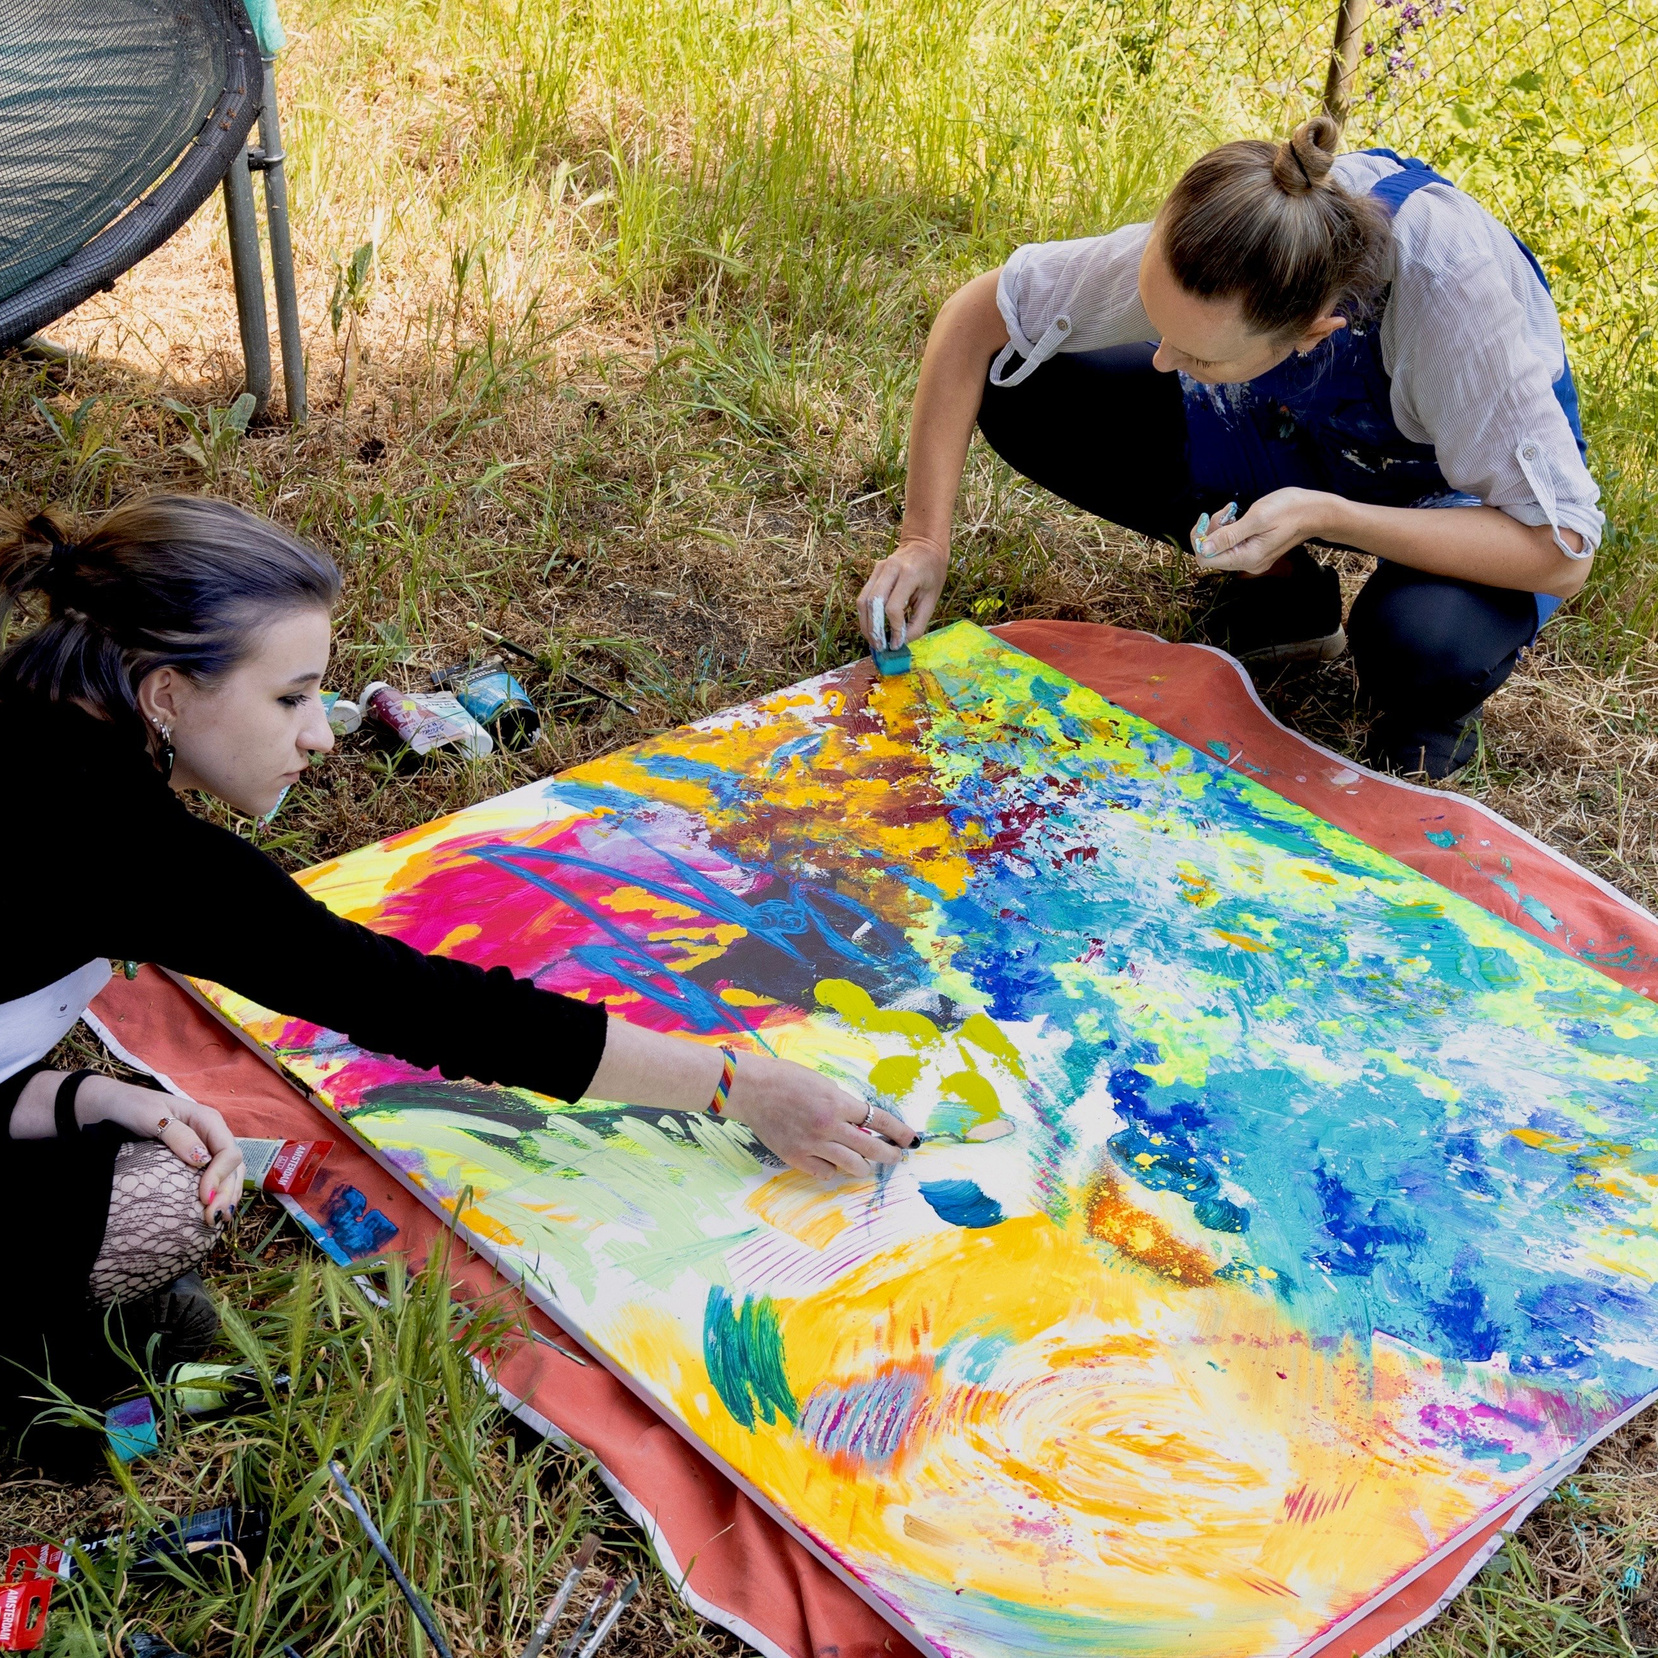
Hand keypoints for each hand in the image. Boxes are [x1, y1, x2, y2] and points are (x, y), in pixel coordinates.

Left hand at [81, 1077, 244, 1225]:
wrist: (112, 1105)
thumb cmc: (130, 1107)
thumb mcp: (151, 1116)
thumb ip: (178, 1135)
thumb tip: (202, 1159)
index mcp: (207, 1120)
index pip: (228, 1152)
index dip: (220, 1177)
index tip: (204, 1198)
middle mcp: (212, 1134)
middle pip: (233, 1166)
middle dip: (227, 1193)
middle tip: (213, 1219)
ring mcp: (206, 1146)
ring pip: (230, 1173)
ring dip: (227, 1197)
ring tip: (216, 1220)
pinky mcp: (196, 1158)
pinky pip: (217, 1176)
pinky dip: (219, 1194)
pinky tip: (212, 1209)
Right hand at [722, 1051, 916, 1178]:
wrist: (752, 1089)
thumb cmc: (786, 1078)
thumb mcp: (823, 1084)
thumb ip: (842, 1105)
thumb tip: (860, 1125)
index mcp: (838, 1103)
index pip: (879, 1120)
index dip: (899, 1132)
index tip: (911, 1139)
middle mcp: (829, 1127)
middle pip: (872, 1149)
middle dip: (890, 1155)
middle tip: (895, 1156)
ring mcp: (812, 1145)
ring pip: (852, 1166)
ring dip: (863, 1165)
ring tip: (863, 1162)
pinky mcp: (796, 1157)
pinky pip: (825, 1173)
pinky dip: (832, 1169)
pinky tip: (831, 1161)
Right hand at [858, 539, 947, 651]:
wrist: (924, 546)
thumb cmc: (932, 573)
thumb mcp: (932, 598)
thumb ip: (918, 622)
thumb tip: (901, 642)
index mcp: (909, 573)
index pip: (893, 607)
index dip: (893, 628)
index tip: (896, 643)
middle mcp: (890, 568)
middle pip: (873, 603)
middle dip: (874, 629)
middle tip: (879, 647)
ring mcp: (878, 568)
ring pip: (863, 600)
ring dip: (865, 624)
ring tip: (873, 640)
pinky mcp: (873, 572)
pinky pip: (863, 597)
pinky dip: (865, 615)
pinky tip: (871, 627)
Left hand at [1192, 488, 1332, 573]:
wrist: (1314, 511)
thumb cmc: (1289, 510)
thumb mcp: (1257, 518)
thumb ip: (1229, 535)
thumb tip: (1203, 548)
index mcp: (1247, 558)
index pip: (1206, 559)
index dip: (1200, 539)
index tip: (1206, 518)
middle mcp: (1248, 564)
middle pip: (1212, 554)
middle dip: (1210, 531)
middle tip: (1225, 512)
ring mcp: (1252, 559)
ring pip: (1221, 548)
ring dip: (1220, 528)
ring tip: (1232, 511)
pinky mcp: (1255, 551)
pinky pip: (1232, 544)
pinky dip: (1229, 530)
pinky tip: (1237, 517)